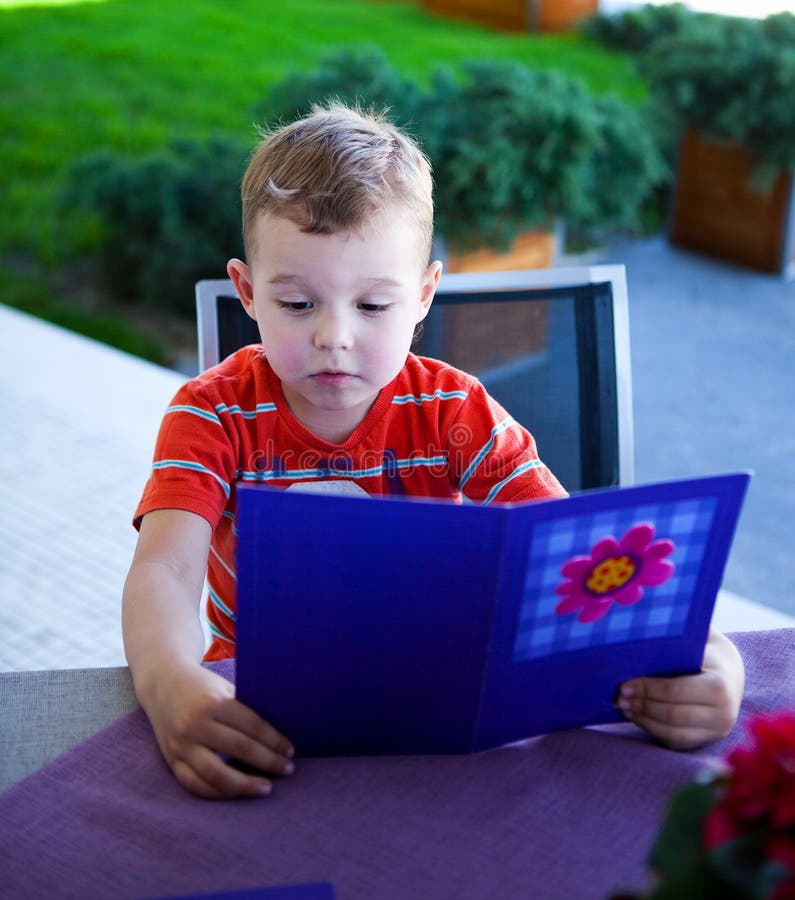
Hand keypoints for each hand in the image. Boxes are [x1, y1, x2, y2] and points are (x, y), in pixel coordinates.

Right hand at [143, 663, 294, 798]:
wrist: (163, 684)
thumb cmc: (203, 687)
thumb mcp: (224, 688)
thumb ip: (245, 709)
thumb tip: (279, 734)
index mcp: (214, 702)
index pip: (252, 727)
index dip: (275, 741)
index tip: (290, 751)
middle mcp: (196, 724)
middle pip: (239, 749)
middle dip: (268, 762)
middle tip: (287, 769)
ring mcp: (181, 745)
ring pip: (216, 774)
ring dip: (245, 785)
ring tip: (266, 788)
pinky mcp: (171, 760)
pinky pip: (195, 784)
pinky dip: (218, 792)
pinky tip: (237, 792)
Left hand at [617, 627, 744, 749]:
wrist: (729, 673)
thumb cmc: (703, 653)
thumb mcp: (693, 645)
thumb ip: (670, 646)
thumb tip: (631, 643)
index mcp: (719, 686)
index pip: (674, 691)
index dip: (646, 689)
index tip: (624, 685)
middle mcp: (724, 713)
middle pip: (672, 715)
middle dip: (641, 706)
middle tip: (619, 698)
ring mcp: (717, 731)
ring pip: (673, 733)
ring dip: (643, 721)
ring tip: (624, 708)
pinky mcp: (708, 741)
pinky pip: (675, 742)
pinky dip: (653, 730)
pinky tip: (637, 718)